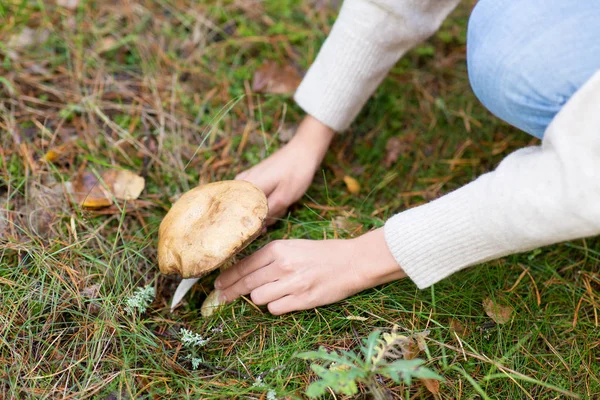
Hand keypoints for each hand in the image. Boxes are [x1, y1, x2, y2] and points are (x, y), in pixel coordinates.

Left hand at [214, 229, 405, 314]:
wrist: (352, 262)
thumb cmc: (322, 253)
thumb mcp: (294, 246)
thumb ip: (270, 257)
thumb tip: (244, 271)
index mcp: (278, 248)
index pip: (243, 265)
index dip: (228, 277)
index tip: (218, 284)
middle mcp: (282, 265)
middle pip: (246, 284)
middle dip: (231, 292)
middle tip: (221, 297)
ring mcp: (292, 284)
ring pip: (258, 298)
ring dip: (259, 298)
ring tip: (270, 293)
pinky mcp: (302, 300)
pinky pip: (275, 309)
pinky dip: (276, 307)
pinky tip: (284, 300)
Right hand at [236, 115, 334, 224]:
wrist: (303, 150)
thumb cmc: (296, 173)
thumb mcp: (285, 198)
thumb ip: (268, 213)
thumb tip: (257, 227)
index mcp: (246, 187)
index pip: (235, 213)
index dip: (247, 225)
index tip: (260, 230)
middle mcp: (241, 182)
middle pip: (242, 210)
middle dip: (258, 217)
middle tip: (276, 215)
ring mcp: (245, 178)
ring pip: (249, 204)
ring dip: (264, 209)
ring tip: (281, 204)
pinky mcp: (252, 177)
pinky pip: (253, 197)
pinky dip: (265, 202)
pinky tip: (278, 199)